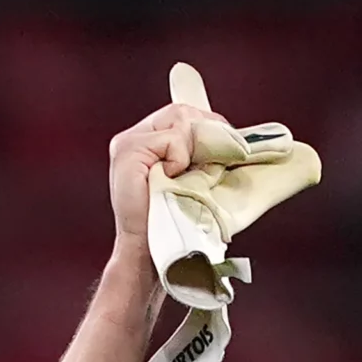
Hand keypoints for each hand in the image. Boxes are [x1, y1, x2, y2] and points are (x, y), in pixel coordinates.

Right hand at [107, 72, 230, 258]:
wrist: (149, 250)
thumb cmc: (174, 222)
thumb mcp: (192, 181)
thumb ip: (199, 156)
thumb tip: (233, 141)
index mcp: (149, 142)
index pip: (184, 114)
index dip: (209, 125)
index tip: (229, 147)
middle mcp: (135, 138)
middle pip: (182, 111)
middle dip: (207, 132)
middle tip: (217, 160)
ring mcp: (128, 143)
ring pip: (179, 119)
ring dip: (194, 147)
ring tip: (190, 174)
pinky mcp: (128, 151)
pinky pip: (171, 139)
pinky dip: (180, 157)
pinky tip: (173, 176)